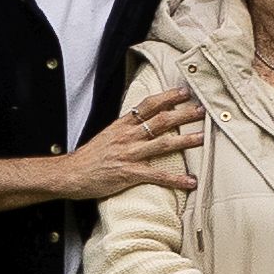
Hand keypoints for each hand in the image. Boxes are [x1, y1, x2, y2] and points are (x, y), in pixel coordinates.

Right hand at [53, 88, 203, 202]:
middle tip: (202, 110)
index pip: (147, 106)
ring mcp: (129, 155)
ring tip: (203, 138)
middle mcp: (127, 137)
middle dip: (183, 114)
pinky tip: (191, 182)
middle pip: (160, 121)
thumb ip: (126, 127)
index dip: (167, 97)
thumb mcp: (108, 135)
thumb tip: (144, 119)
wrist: (70, 174)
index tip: (184, 92)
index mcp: (122, 125)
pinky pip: (157, 176)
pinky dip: (176, 179)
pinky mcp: (129, 174)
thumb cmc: (90, 157)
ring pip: (163, 144)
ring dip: (186, 141)